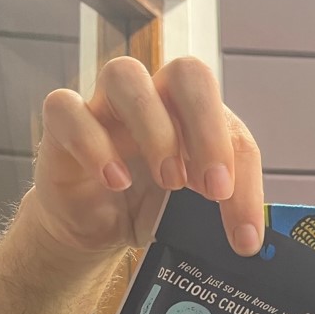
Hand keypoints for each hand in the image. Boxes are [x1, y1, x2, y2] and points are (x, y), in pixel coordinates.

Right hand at [28, 55, 262, 259]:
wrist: (95, 226)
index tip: (245, 232)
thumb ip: (222, 212)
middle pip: (187, 73)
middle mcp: (154, 98)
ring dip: (156, 130)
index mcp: (195, 116)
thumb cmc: (150, 207)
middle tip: (215, 188)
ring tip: (170, 182)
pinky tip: (116, 181)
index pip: (232, 127)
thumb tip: (251, 240)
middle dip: (208, 130)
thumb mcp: (194, 213)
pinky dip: (94, 144)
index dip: (244, 177)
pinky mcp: (63, 125)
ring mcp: (106, 104)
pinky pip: (68, 109)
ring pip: (125, 75)